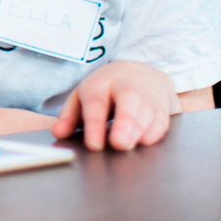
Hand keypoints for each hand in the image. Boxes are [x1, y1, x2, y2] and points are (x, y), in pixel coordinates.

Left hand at [51, 61, 179, 150]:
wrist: (140, 73)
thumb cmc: (105, 91)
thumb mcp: (82, 98)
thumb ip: (69, 117)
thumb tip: (58, 132)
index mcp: (100, 83)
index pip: (96, 102)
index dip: (95, 124)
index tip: (93, 144)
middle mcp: (125, 85)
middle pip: (128, 100)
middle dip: (125, 122)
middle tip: (119, 145)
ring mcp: (146, 94)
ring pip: (147, 109)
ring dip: (140, 130)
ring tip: (130, 146)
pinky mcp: (162, 106)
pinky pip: (162, 119)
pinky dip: (155, 131)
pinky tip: (147, 142)